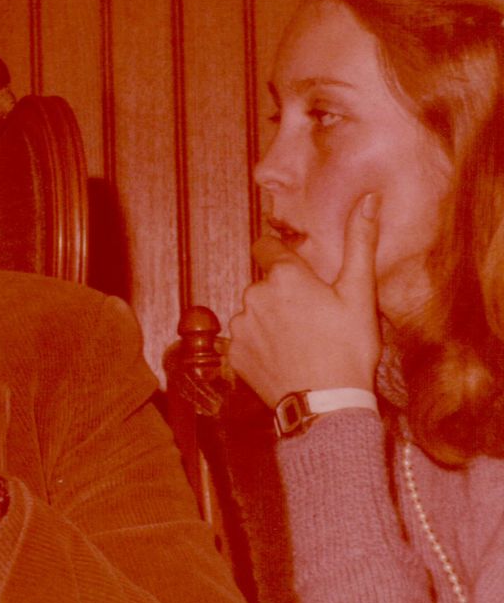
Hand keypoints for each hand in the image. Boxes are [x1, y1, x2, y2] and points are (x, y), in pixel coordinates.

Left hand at [228, 192, 382, 407]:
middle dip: (282, 294)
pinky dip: (259, 345)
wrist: (327, 404)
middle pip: (265, 283)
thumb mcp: (359, 294)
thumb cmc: (348, 348)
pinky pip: (243, 339)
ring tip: (300, 342)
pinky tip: (284, 358)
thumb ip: (360, 242)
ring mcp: (240, 324)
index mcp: (284, 275)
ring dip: (270, 320)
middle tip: (312, 319)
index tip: (299, 274)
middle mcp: (254, 294)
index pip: (267, 247)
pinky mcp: (232, 352)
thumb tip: (369, 198)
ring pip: (254, 311)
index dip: (283, 257)